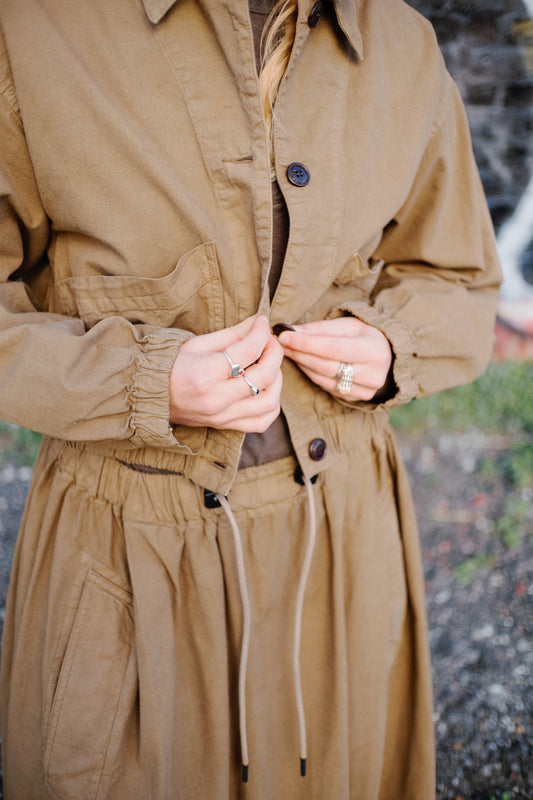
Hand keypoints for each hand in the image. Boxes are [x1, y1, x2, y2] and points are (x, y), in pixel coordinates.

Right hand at [169, 316, 282, 431]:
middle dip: (274, 353)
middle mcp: (217, 398)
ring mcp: (223, 416)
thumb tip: (257, 324)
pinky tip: (266, 389)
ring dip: (277, 380)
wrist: (151, 396)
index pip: (248, 350)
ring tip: (269, 366)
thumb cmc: (172, 366)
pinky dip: (271, 405)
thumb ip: (231, 335)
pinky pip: (261, 422)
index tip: (262, 323)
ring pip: (269, 402)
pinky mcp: (225, 426)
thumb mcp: (198, 344)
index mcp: (207, 373)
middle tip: (269, 342)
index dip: (261, 332)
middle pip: (264, 376)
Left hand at [277, 317, 392, 401]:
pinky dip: (310, 374)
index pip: (332, 348)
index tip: (284, 336)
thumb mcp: (348, 325)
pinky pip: (325, 386)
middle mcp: (373, 374)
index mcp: (374, 351)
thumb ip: (320, 329)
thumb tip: (290, 331)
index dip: (306, 343)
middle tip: (278, 342)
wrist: (387, 357)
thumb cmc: (364, 336)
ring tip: (287, 350)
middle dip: (299, 353)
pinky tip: (301, 362)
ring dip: (301, 363)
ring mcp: (365, 390)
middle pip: (325, 365)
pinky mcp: (355, 399)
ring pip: (322, 378)